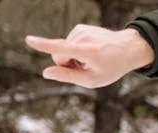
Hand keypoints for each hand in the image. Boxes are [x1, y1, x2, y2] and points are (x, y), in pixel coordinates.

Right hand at [25, 25, 154, 87]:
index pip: (61, 49)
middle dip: (67, 65)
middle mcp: (83, 38)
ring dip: (73, 57)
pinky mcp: (81, 27)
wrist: (128, 49)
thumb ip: (68, 77)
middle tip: (85, 68)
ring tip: (91, 59)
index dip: (44, 45)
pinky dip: (76, 50)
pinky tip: (90, 52)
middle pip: (59, 56)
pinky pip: (69, 43)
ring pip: (63, 50)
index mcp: (88, 52)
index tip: (29, 39)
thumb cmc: (111, 68)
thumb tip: (46, 73)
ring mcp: (82, 30)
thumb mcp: (93, 80)